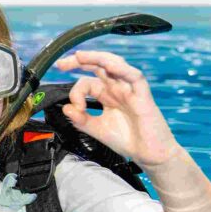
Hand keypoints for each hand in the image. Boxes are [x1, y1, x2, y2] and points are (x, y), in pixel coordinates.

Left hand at [54, 50, 181, 167]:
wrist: (149, 155)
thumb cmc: (128, 140)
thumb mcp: (97, 129)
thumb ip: (80, 120)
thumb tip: (66, 108)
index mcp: (106, 94)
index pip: (86, 82)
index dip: (76, 92)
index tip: (75, 108)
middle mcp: (117, 88)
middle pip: (98, 66)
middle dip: (79, 61)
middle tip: (61, 64)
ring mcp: (129, 89)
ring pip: (115, 64)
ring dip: (96, 58)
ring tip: (79, 56)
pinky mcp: (143, 94)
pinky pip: (134, 76)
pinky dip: (121, 68)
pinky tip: (108, 65)